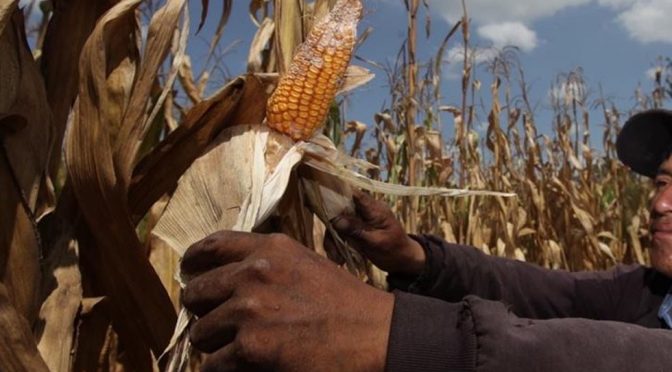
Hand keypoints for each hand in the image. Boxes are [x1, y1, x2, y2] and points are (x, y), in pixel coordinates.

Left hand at [181, 231, 393, 371]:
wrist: (375, 336)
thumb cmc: (345, 304)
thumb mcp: (305, 264)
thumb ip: (267, 263)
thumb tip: (229, 277)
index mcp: (269, 249)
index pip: (212, 245)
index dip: (193, 260)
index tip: (189, 272)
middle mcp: (254, 273)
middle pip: (196, 293)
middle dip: (204, 311)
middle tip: (218, 324)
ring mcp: (250, 311)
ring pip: (201, 333)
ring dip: (215, 345)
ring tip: (238, 349)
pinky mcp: (250, 349)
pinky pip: (212, 365)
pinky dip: (222, 370)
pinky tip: (243, 368)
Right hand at [330, 190, 424, 274]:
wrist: (404, 260)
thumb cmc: (395, 250)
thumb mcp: (377, 242)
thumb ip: (357, 230)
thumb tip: (336, 220)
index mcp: (374, 209)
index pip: (355, 194)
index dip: (338, 193)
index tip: (322, 198)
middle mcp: (365, 211)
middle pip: (340, 210)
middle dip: (332, 228)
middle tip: (331, 248)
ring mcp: (359, 220)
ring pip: (337, 224)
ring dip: (334, 241)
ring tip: (336, 258)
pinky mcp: (355, 229)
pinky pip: (340, 233)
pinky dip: (337, 245)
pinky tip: (338, 259)